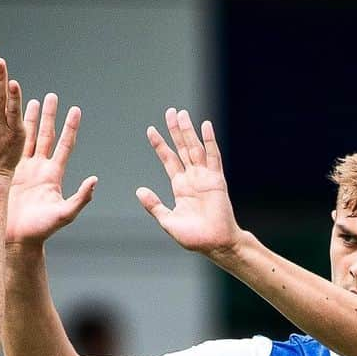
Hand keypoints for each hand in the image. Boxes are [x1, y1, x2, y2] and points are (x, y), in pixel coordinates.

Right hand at [6, 93, 97, 244]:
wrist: (15, 238)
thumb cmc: (40, 230)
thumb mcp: (64, 214)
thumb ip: (81, 198)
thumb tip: (95, 180)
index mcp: (53, 176)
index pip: (64, 146)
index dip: (70, 128)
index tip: (75, 109)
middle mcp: (39, 170)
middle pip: (46, 136)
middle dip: (50, 116)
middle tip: (52, 96)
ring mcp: (23, 170)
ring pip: (27, 138)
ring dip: (30, 120)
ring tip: (31, 100)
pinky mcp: (7, 173)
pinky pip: (10, 148)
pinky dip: (11, 132)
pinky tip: (8, 119)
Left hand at [136, 109, 242, 258]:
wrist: (214, 244)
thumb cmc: (193, 237)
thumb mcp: (167, 220)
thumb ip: (154, 205)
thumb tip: (139, 190)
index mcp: (180, 187)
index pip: (169, 160)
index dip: (160, 145)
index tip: (151, 130)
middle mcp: (192, 178)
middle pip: (182, 148)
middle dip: (175, 130)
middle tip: (170, 111)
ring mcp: (205, 177)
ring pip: (195, 148)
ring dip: (189, 131)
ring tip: (182, 114)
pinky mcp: (217, 179)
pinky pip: (213, 156)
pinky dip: (210, 141)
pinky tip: (205, 126)